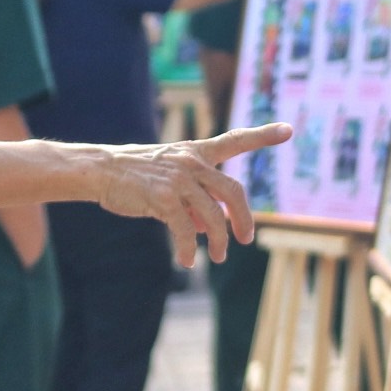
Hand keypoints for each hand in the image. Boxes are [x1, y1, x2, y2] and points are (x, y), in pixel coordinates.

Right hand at [97, 123, 291, 265]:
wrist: (101, 170)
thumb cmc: (136, 177)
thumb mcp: (170, 180)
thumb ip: (195, 199)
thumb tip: (211, 227)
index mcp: (196, 152)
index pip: (235, 140)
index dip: (263, 136)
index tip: (289, 130)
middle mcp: (192, 161)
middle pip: (233, 191)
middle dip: (243, 219)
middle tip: (245, 240)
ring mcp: (179, 178)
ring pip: (213, 216)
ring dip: (220, 241)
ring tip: (219, 257)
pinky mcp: (164, 196)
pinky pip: (187, 229)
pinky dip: (190, 248)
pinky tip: (187, 260)